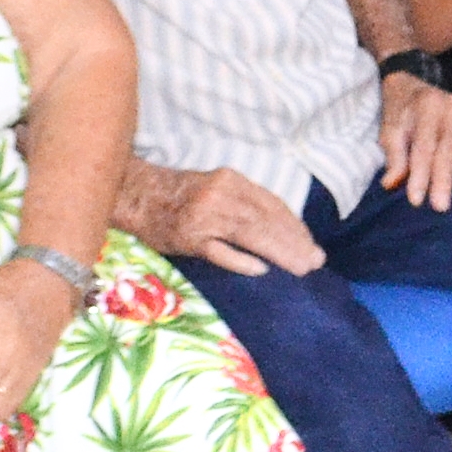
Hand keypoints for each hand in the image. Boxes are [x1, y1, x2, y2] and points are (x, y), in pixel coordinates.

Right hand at [114, 162, 325, 275]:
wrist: (137, 194)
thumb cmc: (181, 194)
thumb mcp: (217, 187)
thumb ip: (245, 202)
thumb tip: (282, 227)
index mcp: (232, 180)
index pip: (272, 204)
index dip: (295, 226)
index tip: (311, 244)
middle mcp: (221, 195)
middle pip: (266, 220)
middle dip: (294, 242)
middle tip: (315, 262)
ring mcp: (204, 217)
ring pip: (250, 234)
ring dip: (278, 252)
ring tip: (299, 268)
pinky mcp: (188, 238)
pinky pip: (219, 251)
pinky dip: (241, 260)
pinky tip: (260, 270)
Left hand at [375, 70, 451, 210]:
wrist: (412, 86)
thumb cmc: (401, 113)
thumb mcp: (390, 130)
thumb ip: (394, 156)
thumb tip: (391, 184)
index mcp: (426, 108)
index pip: (423, 146)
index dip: (419, 174)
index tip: (415, 201)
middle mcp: (451, 108)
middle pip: (449, 148)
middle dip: (444, 179)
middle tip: (441, 206)